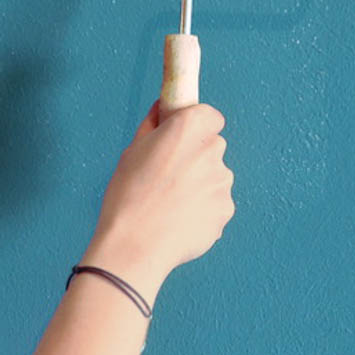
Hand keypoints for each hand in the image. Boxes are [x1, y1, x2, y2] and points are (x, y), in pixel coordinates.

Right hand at [80, 102, 234, 304]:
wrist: (136, 245)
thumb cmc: (128, 198)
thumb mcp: (132, 151)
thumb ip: (153, 125)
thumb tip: (162, 109)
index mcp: (188, 129)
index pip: (210, 115)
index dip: (196, 126)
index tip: (183, 138)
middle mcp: (211, 151)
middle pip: (213, 145)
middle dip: (197, 156)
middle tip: (170, 175)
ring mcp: (222, 182)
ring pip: (216, 176)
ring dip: (201, 184)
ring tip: (171, 203)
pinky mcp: (226, 209)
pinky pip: (217, 203)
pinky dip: (204, 209)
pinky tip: (180, 219)